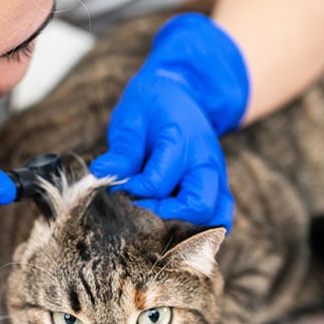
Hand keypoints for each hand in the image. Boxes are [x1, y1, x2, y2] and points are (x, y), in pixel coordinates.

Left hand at [90, 13, 248, 229]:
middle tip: (138, 213)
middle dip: (164, 217)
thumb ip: (122, 150)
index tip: (116, 190)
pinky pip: (221, 216)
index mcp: (182, 141)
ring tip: (156, 223)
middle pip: (198, 206)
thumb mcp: (131, 119)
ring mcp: (216, 176)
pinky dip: (202, 228)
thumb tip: (102, 173)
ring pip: (214, 216)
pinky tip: (175, 230)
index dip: (132, 193)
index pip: (158, 183)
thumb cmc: (152, 107)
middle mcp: (206, 162)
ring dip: (185, 226)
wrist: (182, 94)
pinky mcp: (218, 188)